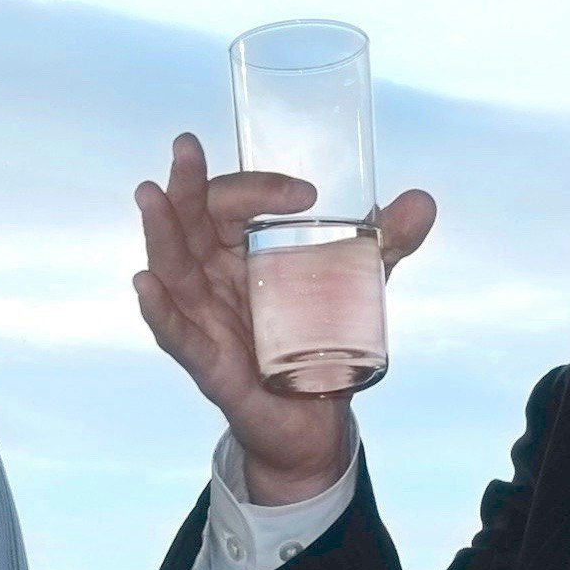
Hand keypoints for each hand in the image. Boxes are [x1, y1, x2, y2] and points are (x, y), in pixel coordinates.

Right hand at [131, 132, 438, 507]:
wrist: (316, 421)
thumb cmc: (317, 342)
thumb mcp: (353, 287)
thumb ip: (384, 245)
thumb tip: (424, 202)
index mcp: (240, 252)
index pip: (234, 205)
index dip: (261, 190)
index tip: (306, 194)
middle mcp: (214, 278)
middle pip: (190, 224)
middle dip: (186, 186)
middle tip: (186, 147)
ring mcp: (205, 319)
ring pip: (172, 270)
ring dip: (160, 232)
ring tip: (151, 195)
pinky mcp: (209, 363)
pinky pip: (176, 336)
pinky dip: (159, 311)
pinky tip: (146, 285)